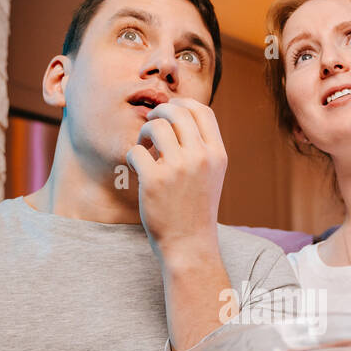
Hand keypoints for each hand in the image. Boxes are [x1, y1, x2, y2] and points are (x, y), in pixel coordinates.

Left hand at [124, 98, 226, 258]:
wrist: (190, 245)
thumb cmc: (195, 210)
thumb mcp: (211, 176)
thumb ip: (202, 148)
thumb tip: (179, 115)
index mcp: (217, 154)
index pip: (202, 110)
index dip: (182, 104)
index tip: (170, 112)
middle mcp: (201, 157)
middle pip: (177, 112)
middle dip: (159, 113)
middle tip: (150, 128)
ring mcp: (178, 168)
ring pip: (155, 126)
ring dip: (144, 133)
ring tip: (144, 149)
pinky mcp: (155, 180)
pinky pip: (136, 151)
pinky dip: (132, 156)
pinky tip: (137, 169)